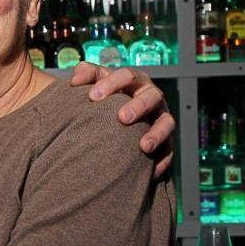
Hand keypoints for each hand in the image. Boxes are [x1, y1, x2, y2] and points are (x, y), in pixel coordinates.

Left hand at [70, 62, 174, 177]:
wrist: (111, 118)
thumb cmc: (101, 96)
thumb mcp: (93, 81)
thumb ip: (84, 74)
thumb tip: (75, 80)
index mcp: (133, 80)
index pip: (127, 76)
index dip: (111, 84)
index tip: (92, 96)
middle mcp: (151, 96)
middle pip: (151, 97)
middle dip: (138, 106)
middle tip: (122, 118)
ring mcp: (160, 118)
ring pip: (166, 123)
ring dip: (157, 133)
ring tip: (144, 146)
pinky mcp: (166, 140)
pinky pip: (169, 150)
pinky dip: (162, 160)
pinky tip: (151, 172)